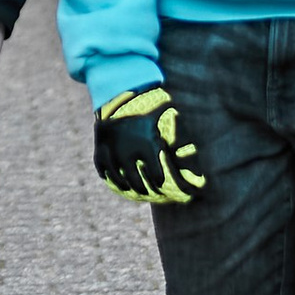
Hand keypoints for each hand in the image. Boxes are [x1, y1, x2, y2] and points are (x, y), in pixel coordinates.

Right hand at [94, 85, 206, 204]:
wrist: (114, 102)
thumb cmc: (142, 115)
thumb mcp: (158, 120)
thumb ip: (175, 131)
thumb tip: (194, 128)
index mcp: (147, 146)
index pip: (157, 176)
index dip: (160, 182)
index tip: (161, 184)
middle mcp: (129, 152)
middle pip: (138, 182)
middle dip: (145, 190)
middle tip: (148, 192)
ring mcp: (113, 154)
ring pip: (120, 180)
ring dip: (127, 187)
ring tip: (131, 189)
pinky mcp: (99, 153)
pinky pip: (104, 171)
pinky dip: (109, 176)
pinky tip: (115, 179)